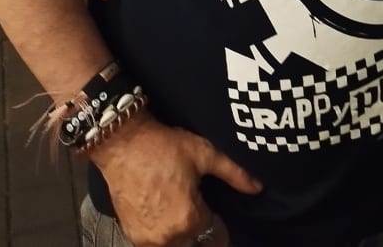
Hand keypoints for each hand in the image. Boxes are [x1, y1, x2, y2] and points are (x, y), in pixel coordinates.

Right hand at [89, 112, 260, 246]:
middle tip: (201, 208)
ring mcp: (147, 240)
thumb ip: (235, 174)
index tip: (219, 214)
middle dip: (202, 231)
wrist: (124, 144)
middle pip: (196, 245)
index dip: (221, 226)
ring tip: (184, 210)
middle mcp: (168, 237)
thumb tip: (258, 187)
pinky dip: (163, 235)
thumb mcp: (205, 154)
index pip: (216, 237)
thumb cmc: (164, 147)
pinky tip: (166, 213)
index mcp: (189, 219)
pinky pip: (155, 244)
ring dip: (183, 236)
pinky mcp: (131, 236)